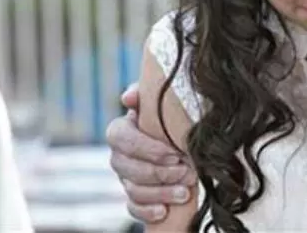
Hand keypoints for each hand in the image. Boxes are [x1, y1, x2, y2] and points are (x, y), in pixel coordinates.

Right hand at [106, 83, 196, 222]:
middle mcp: (119, 156)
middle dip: (160, 173)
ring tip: (186, 192)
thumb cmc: (168, 118)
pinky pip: (133, 208)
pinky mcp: (134, 197)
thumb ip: (146, 94)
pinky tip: (165, 211)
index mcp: (121, 130)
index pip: (121, 139)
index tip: (175, 153)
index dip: (147, 148)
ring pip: (133, 190)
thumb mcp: (161, 103)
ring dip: (161, 193)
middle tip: (187, 173)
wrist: (177, 138)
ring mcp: (125, 178)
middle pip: (128, 168)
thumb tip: (129, 96)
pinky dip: (148, 211)